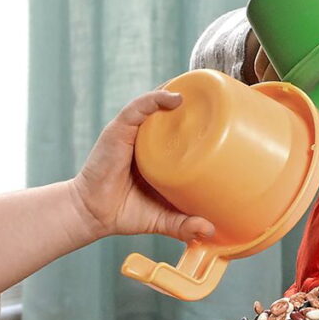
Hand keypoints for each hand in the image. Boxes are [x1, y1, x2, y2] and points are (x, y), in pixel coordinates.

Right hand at [69, 88, 217, 247]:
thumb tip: (210, 230)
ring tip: (201, 89)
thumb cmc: (125, 212)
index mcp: (158, 152)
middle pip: (171, 109)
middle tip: (220, 98)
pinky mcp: (119, 130)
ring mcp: (132, 131)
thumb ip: (184, 224)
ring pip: (157, 102)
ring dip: (179, 91)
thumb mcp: (163, 218)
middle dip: (194, 98)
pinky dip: (156, 100)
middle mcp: (146, 137)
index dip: (198, 116)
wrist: (93, 215)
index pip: (180, 126)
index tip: (225, 113)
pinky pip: (139, 108)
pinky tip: (175, 98)